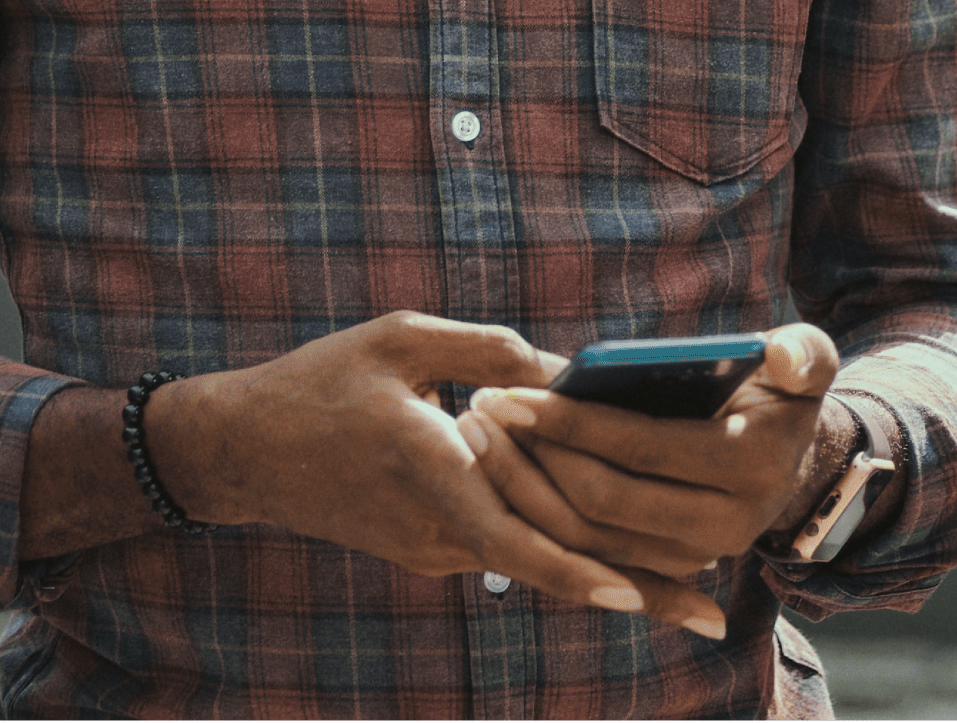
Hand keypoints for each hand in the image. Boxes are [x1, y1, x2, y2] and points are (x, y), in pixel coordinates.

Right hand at [146, 311, 726, 634]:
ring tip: (686, 595)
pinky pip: (505, 550)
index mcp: (432, 469)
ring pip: (532, 561)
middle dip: (636, 591)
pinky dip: (558, 550)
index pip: (516, 538)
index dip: (578, 571)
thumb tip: (564, 369)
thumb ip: (486, 348)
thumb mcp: (402, 338)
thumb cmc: (321, 381)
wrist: (243, 450)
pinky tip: (612, 549)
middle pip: (550, 568)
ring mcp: (433, 549)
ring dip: (605, 572)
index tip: (641, 596)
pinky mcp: (427, 550)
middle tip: (713, 617)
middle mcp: (438, 527)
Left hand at [458, 324, 848, 592]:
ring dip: (522, 486)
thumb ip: (805, 353)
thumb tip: (782, 354)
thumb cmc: (781, 389)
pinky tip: (497, 467)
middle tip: (479, 406)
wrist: (789, 456)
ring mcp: (692, 558)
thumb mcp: (804, 363)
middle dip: (532, 455)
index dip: (568, 422)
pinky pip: (585, 550)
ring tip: (477, 430)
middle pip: (602, 502)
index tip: (506, 390)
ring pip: (584, 537)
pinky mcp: (662, 567)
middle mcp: (725, 530)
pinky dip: (537, 513)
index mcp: (752, 470)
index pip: (640, 448)